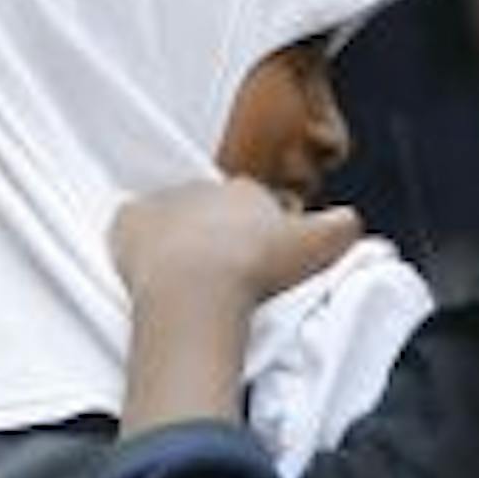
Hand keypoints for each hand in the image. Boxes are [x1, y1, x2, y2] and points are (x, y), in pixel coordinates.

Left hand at [109, 181, 366, 438]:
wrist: (198, 288)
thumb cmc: (258, 268)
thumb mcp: (321, 245)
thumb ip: (344, 226)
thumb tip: (350, 220)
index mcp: (246, 191)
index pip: (254, 204)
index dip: (259, 233)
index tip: (260, 261)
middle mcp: (203, 189)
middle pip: (213, 210)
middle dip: (219, 234)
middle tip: (226, 273)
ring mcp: (163, 204)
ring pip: (174, 218)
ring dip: (181, 239)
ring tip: (190, 278)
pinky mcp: (129, 223)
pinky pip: (134, 227)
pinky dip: (141, 243)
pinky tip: (153, 269)